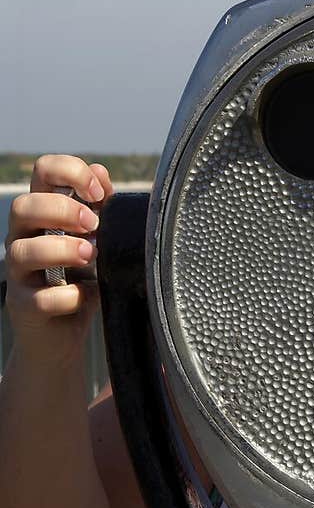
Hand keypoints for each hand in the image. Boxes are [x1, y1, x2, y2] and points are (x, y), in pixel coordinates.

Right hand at [4, 155, 113, 362]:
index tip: (99, 192)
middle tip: (94, 226)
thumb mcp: (94, 241)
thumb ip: (98, 208)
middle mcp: (22, 239)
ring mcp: (18, 274)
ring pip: (22, 250)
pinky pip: (39, 298)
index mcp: (41, 215)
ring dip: (62, 248)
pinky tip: (87, 294)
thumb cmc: (79, 281)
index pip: (42, 172)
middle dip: (63, 210)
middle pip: (23, 206)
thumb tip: (101, 172)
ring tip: (91, 256)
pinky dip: (68, 296)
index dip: (69, 171)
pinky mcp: (24, 307)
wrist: (62, 336)